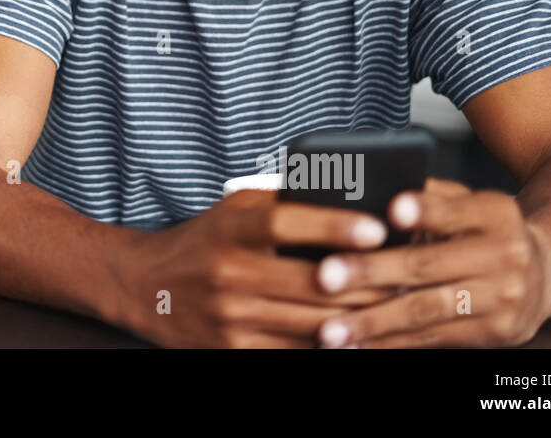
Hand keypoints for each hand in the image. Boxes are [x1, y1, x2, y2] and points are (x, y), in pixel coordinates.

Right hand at [120, 189, 397, 347]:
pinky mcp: (232, 350)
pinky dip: (330, 344)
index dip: (334, 226)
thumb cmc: (203, 242)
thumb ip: (282, 203)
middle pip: (312, 281)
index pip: (287, 222)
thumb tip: (348, 197)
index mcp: (230, 227)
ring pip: (312, 322)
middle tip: (405, 275)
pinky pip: (296, 351)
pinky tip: (354, 334)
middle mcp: (227, 271)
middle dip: (367, 281)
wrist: (145, 287)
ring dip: (358, 317)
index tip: (376, 229)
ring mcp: (229, 316)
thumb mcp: (233, 209)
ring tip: (392, 305)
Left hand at [310, 178, 550, 346]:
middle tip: (326, 276)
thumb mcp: (468, 201)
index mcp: (494, 213)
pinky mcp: (494, 333)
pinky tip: (357, 344)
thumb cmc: (483, 230)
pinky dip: (390, 343)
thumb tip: (371, 188)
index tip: (390, 211)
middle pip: (428, 265)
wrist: (543, 274)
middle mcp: (504, 256)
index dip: (423, 211)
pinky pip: (433, 338)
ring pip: (427, 310)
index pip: (453, 210)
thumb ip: (428, 194)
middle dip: (372, 273)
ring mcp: (502, 299)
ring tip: (331, 328)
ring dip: (374, 322)